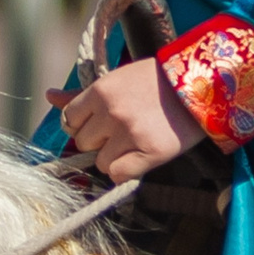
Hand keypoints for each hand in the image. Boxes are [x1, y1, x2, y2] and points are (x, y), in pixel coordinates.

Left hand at [47, 58, 208, 182]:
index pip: (69, 121)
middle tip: (124, 131)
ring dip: (114, 158)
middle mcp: (111, 112)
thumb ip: (82, 94)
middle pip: (83, 143)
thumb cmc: (157, 80)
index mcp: (100, 91)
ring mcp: (130, 133)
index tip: (102, 123)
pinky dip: (127, 171)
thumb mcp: (119, 79)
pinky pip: (119, 175)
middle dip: (99, 141)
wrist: (203, 84)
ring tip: (136, 142)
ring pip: (100, 162)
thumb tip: (49, 96)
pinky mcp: (150, 152)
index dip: (84, 125)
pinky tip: (142, 157)